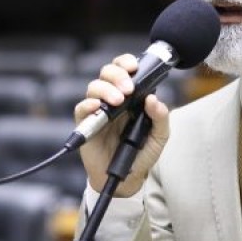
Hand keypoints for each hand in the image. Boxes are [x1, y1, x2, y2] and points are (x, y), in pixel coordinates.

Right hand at [74, 53, 170, 196]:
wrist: (127, 178)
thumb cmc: (142, 154)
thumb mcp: (159, 136)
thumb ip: (160, 117)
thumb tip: (153, 99)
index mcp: (131, 96)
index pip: (125, 70)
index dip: (126, 62)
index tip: (134, 66)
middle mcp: (114, 99)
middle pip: (107, 72)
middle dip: (117, 74)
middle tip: (128, 88)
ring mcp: (99, 110)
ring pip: (94, 86)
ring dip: (106, 89)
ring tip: (118, 101)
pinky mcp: (86, 124)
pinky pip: (81, 108)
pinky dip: (88, 104)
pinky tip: (98, 107)